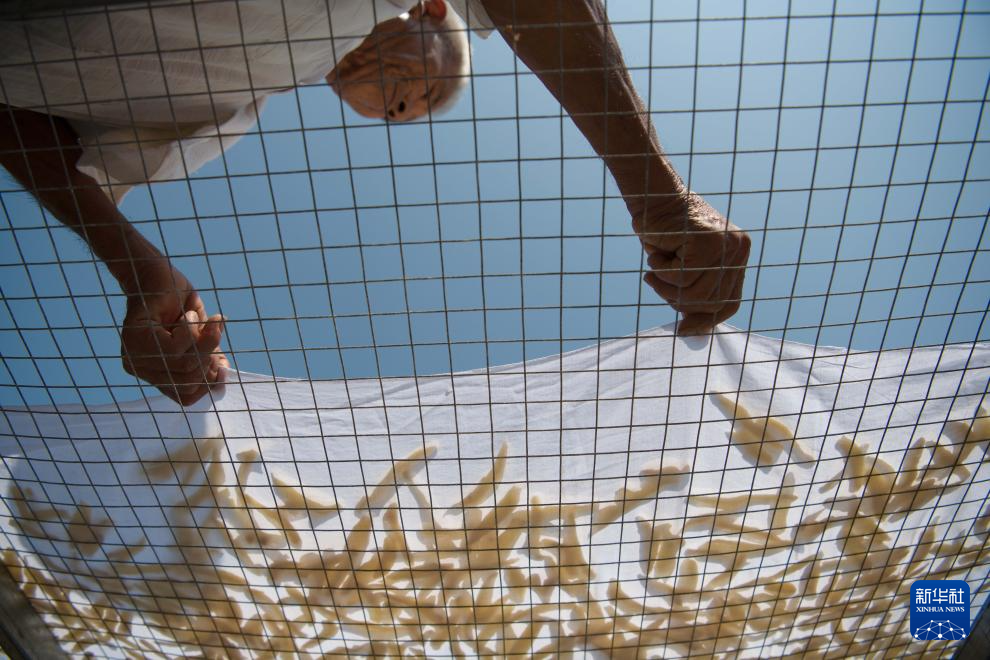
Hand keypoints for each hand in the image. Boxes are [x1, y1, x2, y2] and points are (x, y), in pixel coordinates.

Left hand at [120, 259, 227, 405]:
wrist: (155, 272)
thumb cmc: (178, 302)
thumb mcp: (199, 334)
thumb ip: (207, 356)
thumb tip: (223, 376)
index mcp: (156, 372)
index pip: (186, 397)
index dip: (209, 384)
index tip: (222, 362)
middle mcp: (141, 369)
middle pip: (189, 383)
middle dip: (210, 357)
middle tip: (215, 330)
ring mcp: (135, 356)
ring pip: (185, 366)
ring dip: (204, 340)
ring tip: (205, 318)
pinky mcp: (137, 340)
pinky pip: (174, 349)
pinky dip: (190, 330)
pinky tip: (187, 314)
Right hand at [633, 192, 750, 334]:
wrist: (653, 195)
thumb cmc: (664, 231)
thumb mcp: (684, 265)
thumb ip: (694, 290)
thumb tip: (690, 331)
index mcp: (737, 255)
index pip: (730, 301)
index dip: (707, 320)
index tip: (684, 330)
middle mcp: (738, 249)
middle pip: (712, 302)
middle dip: (678, 301)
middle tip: (655, 282)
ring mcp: (726, 245)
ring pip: (695, 293)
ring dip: (665, 287)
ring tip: (653, 269)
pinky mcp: (707, 242)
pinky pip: (680, 277)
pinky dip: (660, 271)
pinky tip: (656, 253)